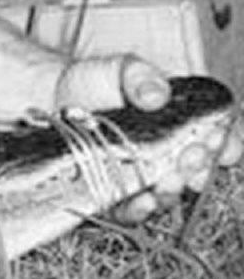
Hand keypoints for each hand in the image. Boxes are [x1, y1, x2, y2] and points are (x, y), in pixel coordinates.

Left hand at [54, 54, 241, 221]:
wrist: (52, 98)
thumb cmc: (95, 80)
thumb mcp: (119, 67)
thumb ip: (139, 75)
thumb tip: (156, 95)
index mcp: (184, 124)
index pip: (221, 139)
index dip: (228, 145)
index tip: (221, 143)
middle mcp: (170, 155)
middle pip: (197, 171)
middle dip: (199, 167)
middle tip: (191, 157)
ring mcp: (144, 178)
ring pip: (169, 195)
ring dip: (173, 190)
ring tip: (167, 179)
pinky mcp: (115, 195)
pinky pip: (132, 211)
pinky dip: (140, 209)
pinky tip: (141, 200)